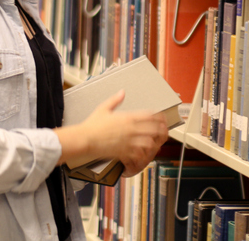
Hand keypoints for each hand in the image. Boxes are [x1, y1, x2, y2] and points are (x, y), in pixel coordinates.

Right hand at [55, 90, 169, 168]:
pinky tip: (143, 155)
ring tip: (155, 145)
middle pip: (154, 129)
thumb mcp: (104, 108)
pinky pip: (139, 155)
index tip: (162, 119)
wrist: (85, 139)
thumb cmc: (92, 125)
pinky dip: (143, 156)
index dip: (159, 117)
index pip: (150, 115)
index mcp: (127, 117)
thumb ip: (115, 100)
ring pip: (149, 143)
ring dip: (153, 144)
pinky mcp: (124, 152)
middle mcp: (130, 129)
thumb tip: (122, 92)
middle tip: (163, 132)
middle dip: (161, 131)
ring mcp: (128, 141)